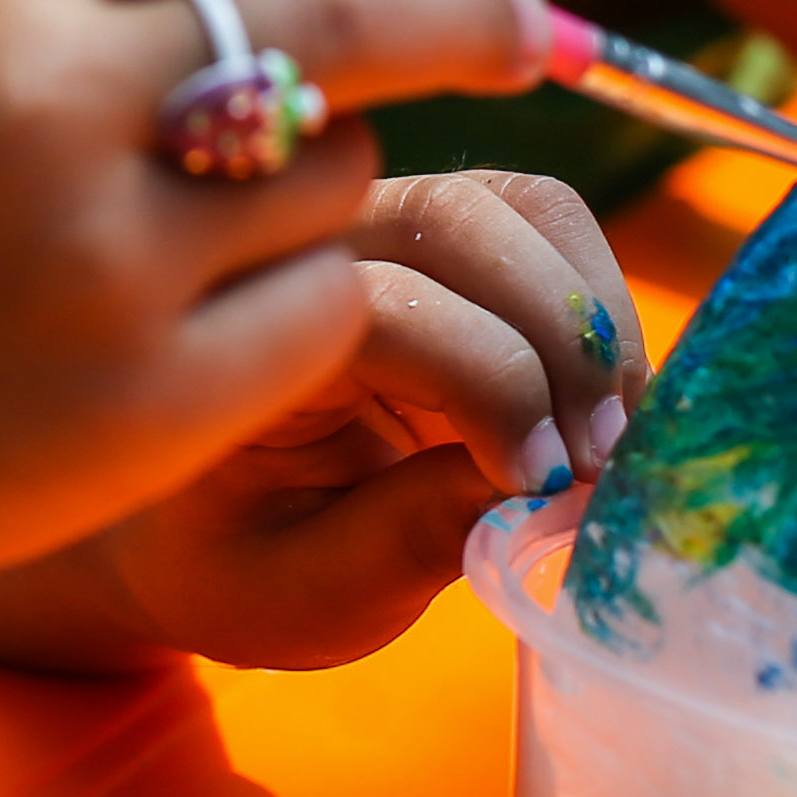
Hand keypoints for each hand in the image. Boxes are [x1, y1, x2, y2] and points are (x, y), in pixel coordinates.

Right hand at [0, 0, 553, 678]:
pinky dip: (303, 306)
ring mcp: (106, 256)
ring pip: (343, 168)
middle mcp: (51, 99)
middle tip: (533, 25)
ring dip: (330, 180)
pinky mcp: (153, 397)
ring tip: (226, 227)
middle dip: (476, 6)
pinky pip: (323, 307)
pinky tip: (217, 329)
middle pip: (353, 7)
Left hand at [62, 167, 640, 669]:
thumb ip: (403, 543)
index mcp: (230, 332)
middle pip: (455, 220)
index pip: (378, 302)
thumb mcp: (297, 592)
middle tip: (596, 461)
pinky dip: (595, 300)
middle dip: (556, 339)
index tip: (539, 484)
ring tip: (608, 434)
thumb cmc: (232, 559)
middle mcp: (296, 245)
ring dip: (591, 315)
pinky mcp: (435, 228)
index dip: (486, 380)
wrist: (187, 520)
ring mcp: (371, 218)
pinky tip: (601, 402)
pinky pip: (540, 221)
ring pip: (516, 204)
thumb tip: (544, 486)